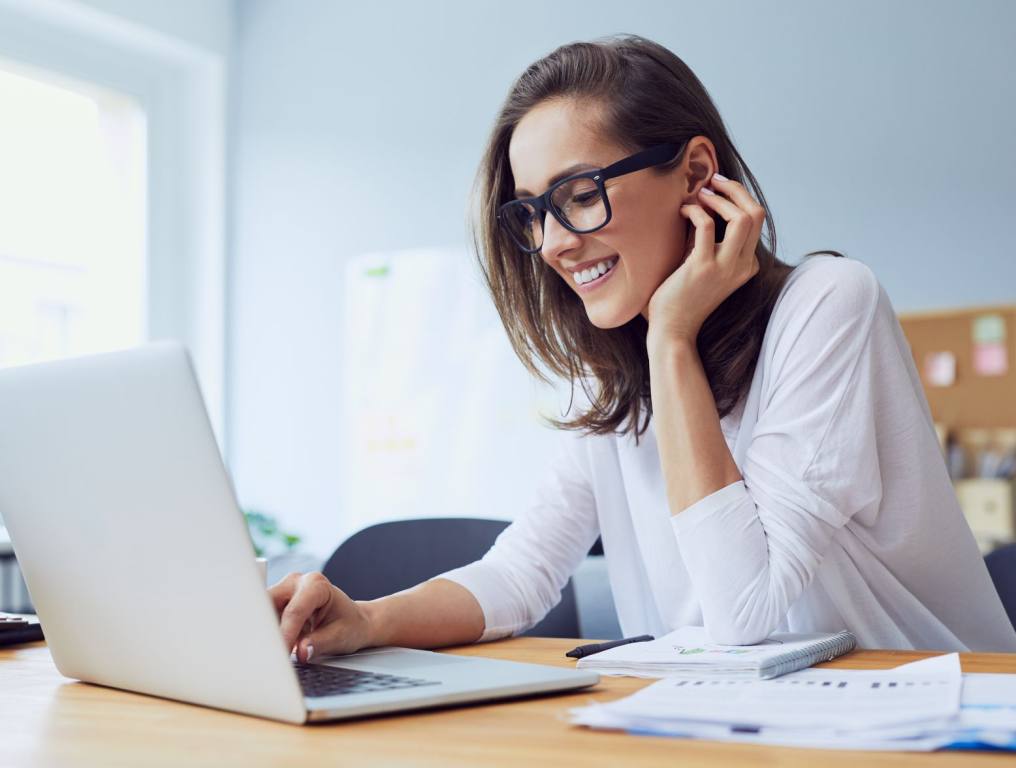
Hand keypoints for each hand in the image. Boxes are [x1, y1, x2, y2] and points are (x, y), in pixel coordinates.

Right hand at [268, 571, 373, 661]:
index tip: (280, 654)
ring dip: (262, 632)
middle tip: (266, 655)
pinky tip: (269, 647)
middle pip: (268, 604)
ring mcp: (283, 590)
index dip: (285, 635)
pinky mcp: (274, 602)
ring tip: (268, 653)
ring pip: (260, 611)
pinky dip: (264, 633)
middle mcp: (296, 582)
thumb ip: (319, 643)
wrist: (352, 621)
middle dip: (265, 630)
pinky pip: (262, 618)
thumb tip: (300, 652)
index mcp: (316, 584)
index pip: (294, 611)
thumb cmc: (349, 625)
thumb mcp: (339, 637)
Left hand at [646, 174, 763, 345]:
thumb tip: (706, 205)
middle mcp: (742, 265)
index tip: (717, 190)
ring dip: (721, 198)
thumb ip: (712, 242)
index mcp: (747, 265)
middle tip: (714, 181)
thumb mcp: (706, 267)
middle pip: (757, 214)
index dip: (738, 198)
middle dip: (736, 190)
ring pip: (742, 217)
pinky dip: (695, 210)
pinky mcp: (703, 268)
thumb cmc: (683, 296)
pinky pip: (706, 225)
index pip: (756, 221)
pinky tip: (683, 210)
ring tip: (701, 194)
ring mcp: (725, 267)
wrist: (673, 329)